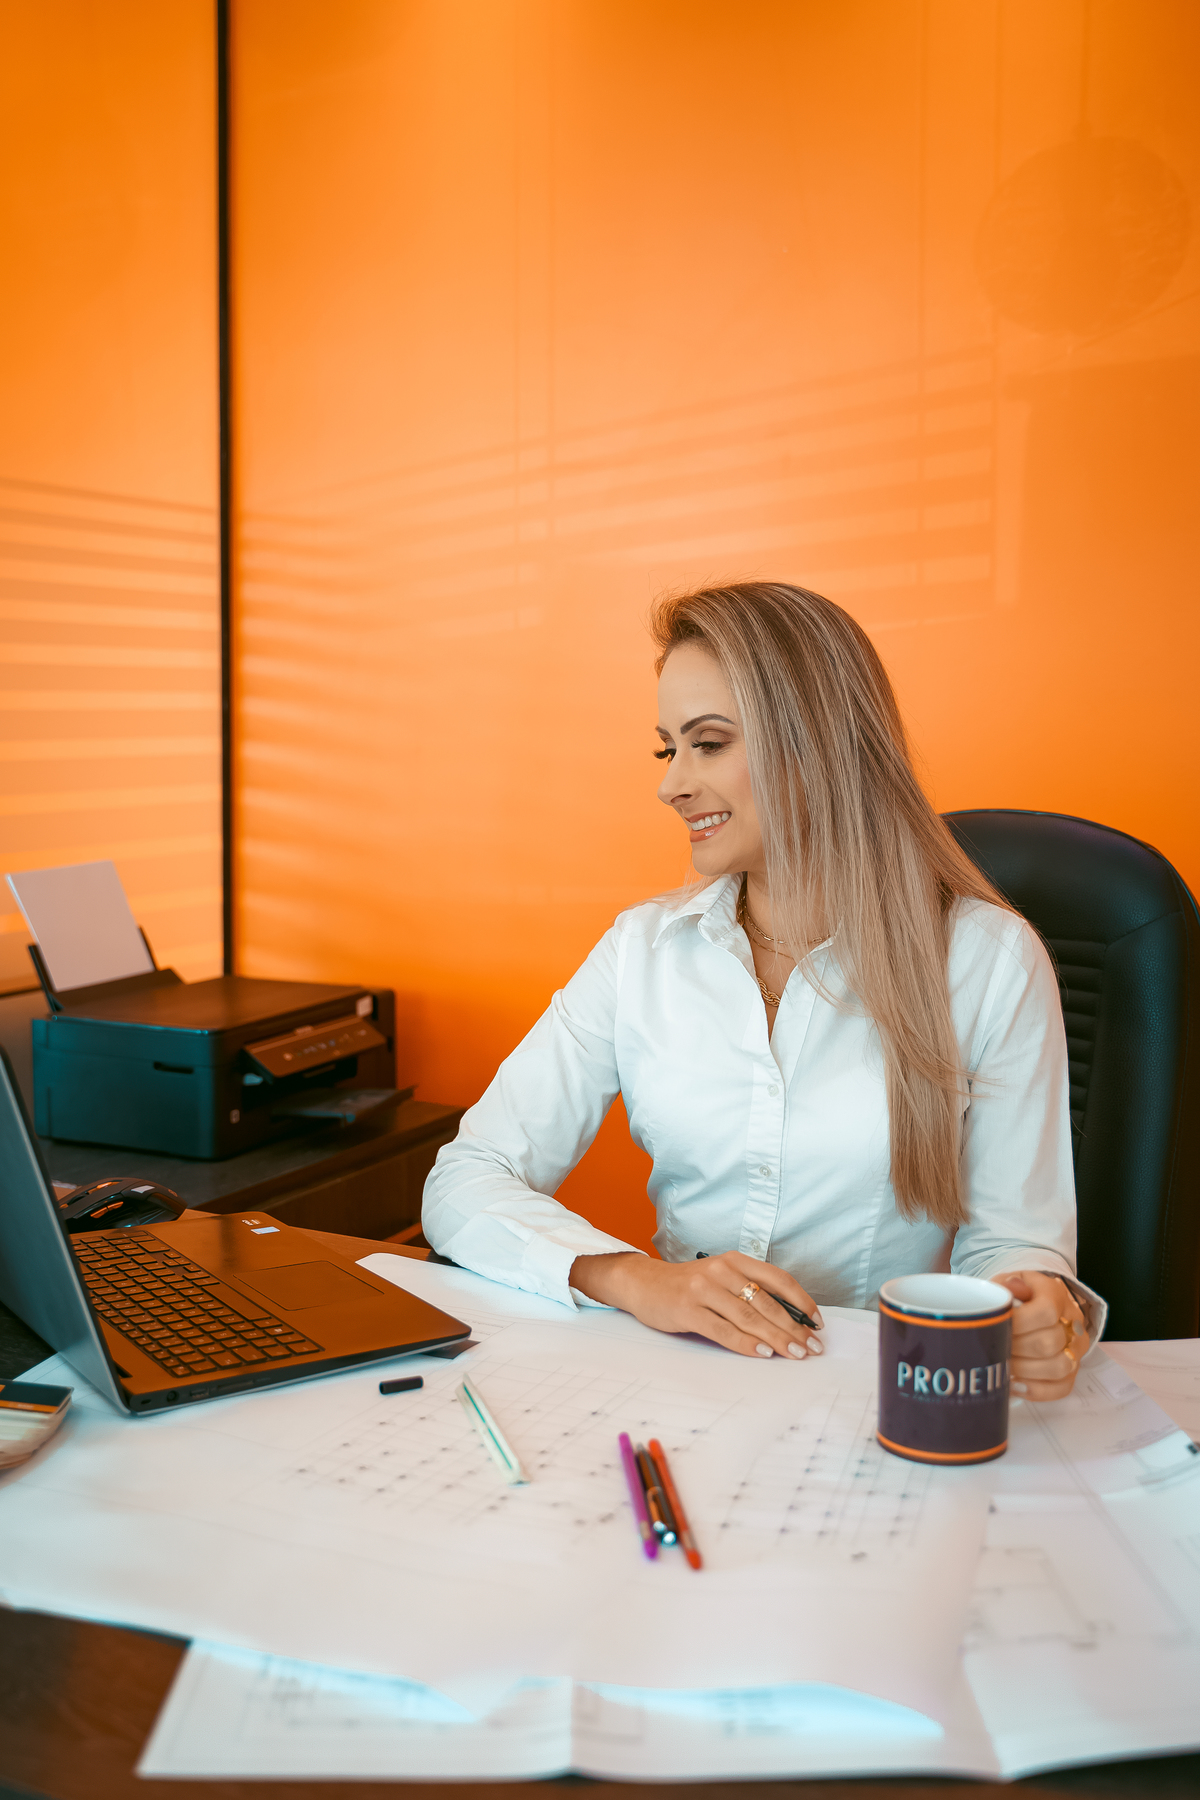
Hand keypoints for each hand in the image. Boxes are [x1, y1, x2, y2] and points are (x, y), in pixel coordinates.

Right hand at [568, 1250, 822, 1359]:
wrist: (644, 1283)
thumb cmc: (690, 1286)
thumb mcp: (722, 1278)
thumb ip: (750, 1292)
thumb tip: (790, 1321)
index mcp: (735, 1260)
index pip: (778, 1279)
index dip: (801, 1302)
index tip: (817, 1323)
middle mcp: (722, 1270)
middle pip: (767, 1302)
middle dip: (794, 1328)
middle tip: (812, 1347)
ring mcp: (703, 1289)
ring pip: (749, 1317)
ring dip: (776, 1339)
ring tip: (795, 1354)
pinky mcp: (687, 1310)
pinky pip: (723, 1330)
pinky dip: (745, 1343)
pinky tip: (762, 1353)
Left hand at [995, 1270, 1088, 1400]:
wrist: (1028, 1306)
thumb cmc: (1013, 1297)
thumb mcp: (1005, 1283)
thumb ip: (1006, 1286)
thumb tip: (1013, 1288)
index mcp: (1055, 1294)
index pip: (1045, 1312)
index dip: (1019, 1324)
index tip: (996, 1327)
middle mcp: (1073, 1321)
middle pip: (1049, 1344)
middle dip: (1015, 1349)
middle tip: (995, 1349)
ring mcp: (1076, 1348)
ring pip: (1059, 1368)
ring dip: (1024, 1370)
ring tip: (1003, 1365)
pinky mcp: (1073, 1370)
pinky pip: (1062, 1388)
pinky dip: (1035, 1390)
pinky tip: (1014, 1384)